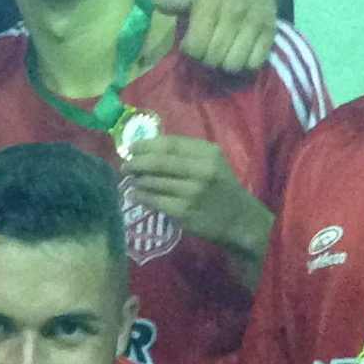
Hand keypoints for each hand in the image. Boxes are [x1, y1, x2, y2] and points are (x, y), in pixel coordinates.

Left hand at [119, 132, 269, 260]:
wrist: (239, 219)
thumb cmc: (221, 187)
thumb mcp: (211, 163)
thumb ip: (185, 153)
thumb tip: (147, 149)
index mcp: (207, 153)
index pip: (169, 143)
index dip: (145, 145)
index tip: (130, 148)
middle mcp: (200, 170)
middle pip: (157, 161)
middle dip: (135, 163)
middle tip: (125, 166)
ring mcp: (191, 192)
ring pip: (153, 181)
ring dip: (136, 181)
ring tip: (131, 181)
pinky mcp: (183, 211)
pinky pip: (154, 200)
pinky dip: (141, 197)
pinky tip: (136, 195)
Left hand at [149, 0, 278, 71]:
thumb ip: (174, 2)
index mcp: (210, 4)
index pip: (196, 46)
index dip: (191, 50)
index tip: (192, 44)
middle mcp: (233, 14)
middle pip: (214, 59)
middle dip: (207, 60)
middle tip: (208, 51)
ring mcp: (253, 24)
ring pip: (234, 65)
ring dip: (225, 64)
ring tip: (224, 54)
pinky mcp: (270, 33)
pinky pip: (255, 63)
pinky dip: (246, 64)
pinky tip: (240, 54)